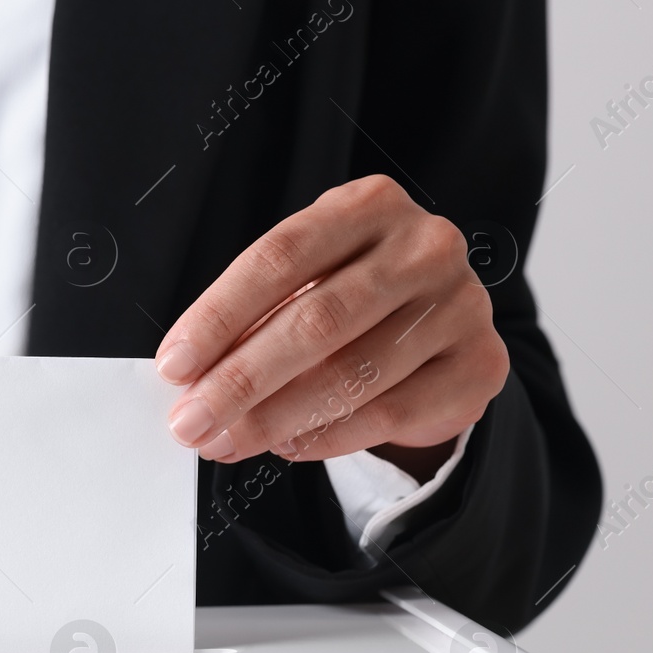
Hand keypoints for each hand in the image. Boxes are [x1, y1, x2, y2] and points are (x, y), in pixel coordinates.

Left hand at [154, 174, 507, 479]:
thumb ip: (253, 320)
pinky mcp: (480, 363)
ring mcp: (461, 303)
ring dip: (274, 418)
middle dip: (240, 380)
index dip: (218, 315)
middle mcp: (424, 245)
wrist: (439, 332)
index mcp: (367, 206)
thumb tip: (186, 379)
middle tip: (190, 422)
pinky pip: (390, 412)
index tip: (173, 365)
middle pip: (315, 319)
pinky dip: (327, 437)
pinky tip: (286, 446)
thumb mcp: (303, 286)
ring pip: (352, 373)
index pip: (278, 257)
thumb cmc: (351, 299)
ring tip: (225, 441)